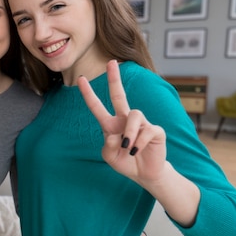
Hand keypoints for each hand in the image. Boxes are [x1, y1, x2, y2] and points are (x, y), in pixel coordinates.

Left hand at [77, 60, 166, 190]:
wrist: (144, 174)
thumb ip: (108, 147)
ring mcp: (141, 123)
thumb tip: (116, 134)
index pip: (97, 107)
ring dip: (129, 133)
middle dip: (115, 79)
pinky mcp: (155, 130)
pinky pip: (146, 130)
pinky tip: (136, 150)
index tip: (80, 79)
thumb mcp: (110, 157)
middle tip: (111, 62)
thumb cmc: (125, 162)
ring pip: (134, 114)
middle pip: (119, 95)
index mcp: (110, 124)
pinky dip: (139, 142)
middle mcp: (124, 120)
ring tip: (127, 147)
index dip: (89, 94)